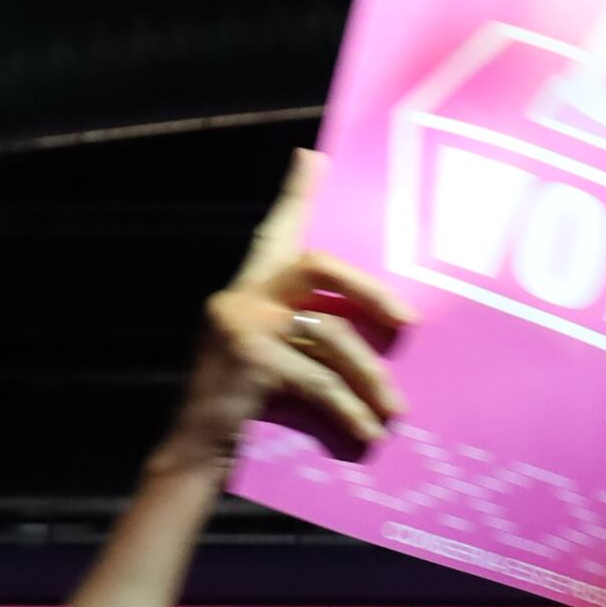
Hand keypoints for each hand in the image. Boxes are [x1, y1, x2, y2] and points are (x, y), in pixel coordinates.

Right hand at [174, 152, 412, 462]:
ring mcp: (243, 326)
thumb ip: (304, 327)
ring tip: (393, 409)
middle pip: (317, 266)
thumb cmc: (246, 403)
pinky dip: (349, 410)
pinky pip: (319, 382)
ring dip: (369, 376)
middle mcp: (243, 296)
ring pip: (329, 336)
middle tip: (408, 321)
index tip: (316, 157)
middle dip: (369, 291)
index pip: (278, 230)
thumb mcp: (272, 354)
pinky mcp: (250, 363)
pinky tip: (368, 431)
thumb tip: (377, 322)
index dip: (297, 194)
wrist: (197, 449)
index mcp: (251, 287)